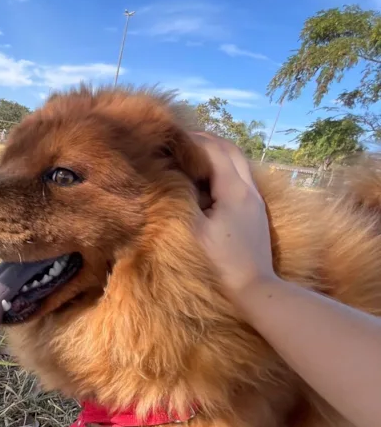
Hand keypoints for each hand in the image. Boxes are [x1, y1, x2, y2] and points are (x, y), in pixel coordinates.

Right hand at [191, 132, 276, 302]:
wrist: (255, 288)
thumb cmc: (221, 263)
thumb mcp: (195, 230)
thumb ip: (185, 198)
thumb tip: (174, 176)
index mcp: (234, 190)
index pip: (213, 151)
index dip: (192, 141)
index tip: (171, 138)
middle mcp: (249, 189)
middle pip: (230, 150)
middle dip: (207, 141)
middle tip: (182, 140)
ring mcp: (255, 200)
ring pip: (238, 163)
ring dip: (217, 154)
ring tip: (192, 156)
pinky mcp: (255, 211)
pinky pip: (240, 178)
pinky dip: (223, 169)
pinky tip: (207, 180)